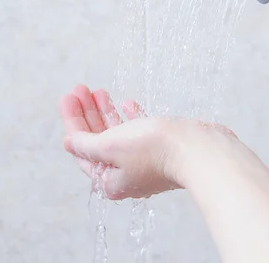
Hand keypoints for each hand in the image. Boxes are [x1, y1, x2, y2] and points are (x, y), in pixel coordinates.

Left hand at [59, 85, 227, 198]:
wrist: (200, 149)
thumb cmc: (156, 150)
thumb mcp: (110, 145)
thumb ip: (86, 144)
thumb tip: (69, 143)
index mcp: (109, 179)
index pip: (81, 146)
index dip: (72, 119)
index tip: (68, 96)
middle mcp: (126, 174)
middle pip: (98, 140)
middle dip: (88, 113)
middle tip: (81, 90)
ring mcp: (145, 161)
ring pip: (119, 133)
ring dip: (107, 112)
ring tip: (99, 91)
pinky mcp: (162, 150)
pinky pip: (141, 132)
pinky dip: (131, 117)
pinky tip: (128, 103)